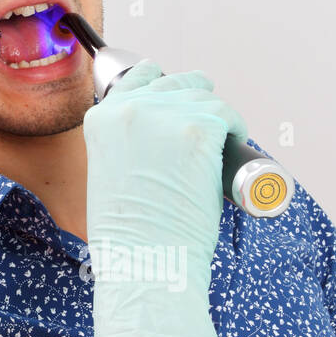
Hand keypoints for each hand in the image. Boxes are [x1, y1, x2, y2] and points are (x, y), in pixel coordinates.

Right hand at [83, 59, 248, 336]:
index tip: (178, 103)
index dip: (164, 88)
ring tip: (219, 149)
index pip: (139, 76)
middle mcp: (130, 108)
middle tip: (207, 130)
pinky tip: (232, 149)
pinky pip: (227, 116)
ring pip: (205, 98)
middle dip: (195, 101)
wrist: (143, 259)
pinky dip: (235, 131)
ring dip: (217, 119)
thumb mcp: (111, 173)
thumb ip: (127, 145)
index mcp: (101, 118)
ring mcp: (165, 115)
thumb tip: (163, 139)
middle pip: (177, 82)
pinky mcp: (199, 129)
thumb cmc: (129, 234)